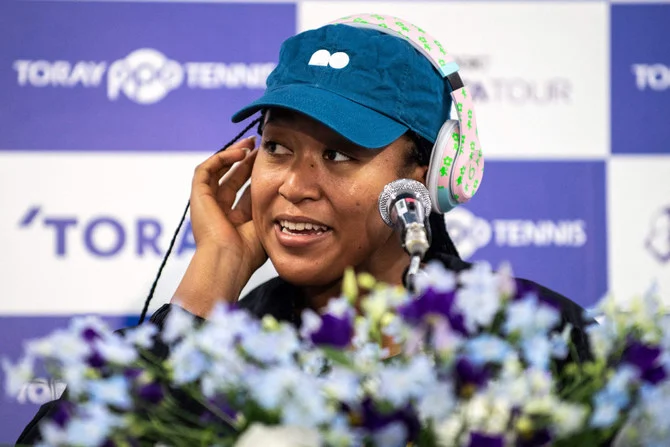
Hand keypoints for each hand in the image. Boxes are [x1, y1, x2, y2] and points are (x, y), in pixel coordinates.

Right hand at [173, 136, 265, 314]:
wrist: (228, 261)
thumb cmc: (248, 253)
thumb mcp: (265, 228)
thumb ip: (271, 213)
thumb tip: (289, 201)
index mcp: (234, 222)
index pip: (245, 192)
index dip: (255, 175)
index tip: (269, 162)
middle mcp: (219, 212)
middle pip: (231, 178)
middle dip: (245, 160)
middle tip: (259, 145)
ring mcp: (206, 204)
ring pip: (217, 170)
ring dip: (232, 155)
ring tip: (250, 144)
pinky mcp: (198, 197)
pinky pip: (206, 170)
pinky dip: (221, 158)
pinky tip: (239, 153)